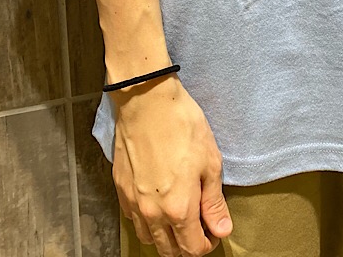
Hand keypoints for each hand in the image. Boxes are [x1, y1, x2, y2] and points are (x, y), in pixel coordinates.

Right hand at [111, 74, 232, 255]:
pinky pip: (133, 219)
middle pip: (169, 250)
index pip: (193, 249)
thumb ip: (214, 202)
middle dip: (187, 245)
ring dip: (165, 236)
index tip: (214, 231)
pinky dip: (146, 221)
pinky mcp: (120, 188)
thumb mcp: (210, 162)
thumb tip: (221, 229)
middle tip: (199, 226)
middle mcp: (152, 213)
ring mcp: (133, 202)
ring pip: (148, 238)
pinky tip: (157, 203)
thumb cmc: (182, 125)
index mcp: (179, 208)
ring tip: (178, 217)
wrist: (147, 100)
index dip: (208, 244)